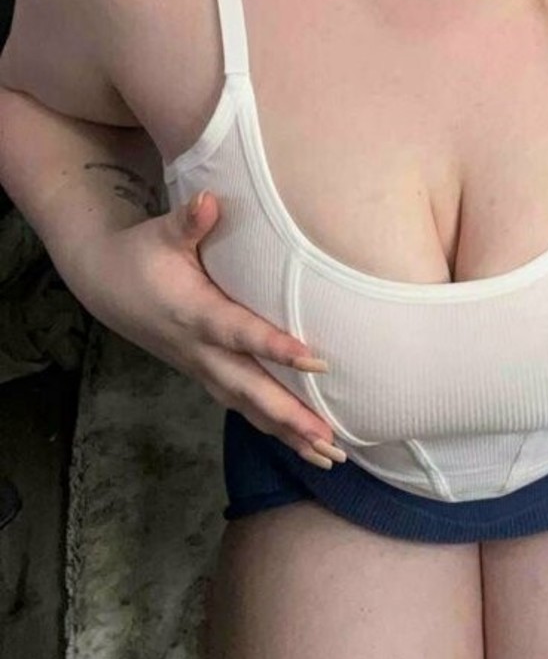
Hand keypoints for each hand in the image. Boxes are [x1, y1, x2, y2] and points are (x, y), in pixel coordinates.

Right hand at [66, 190, 344, 469]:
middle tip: (329, 442)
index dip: (275, 347)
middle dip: (289, 416)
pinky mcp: (206, 374)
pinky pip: (243, 407)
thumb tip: (208, 200)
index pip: (240, 334)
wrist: (107, 283)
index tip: (315, 360)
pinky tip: (303, 445)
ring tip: (329, 458)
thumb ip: (188, 221)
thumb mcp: (162, 233)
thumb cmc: (142, 254)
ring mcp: (202, 368)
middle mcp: (199, 350)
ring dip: (287, 434)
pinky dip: (273, 428)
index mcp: (195, 314)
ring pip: (247, 408)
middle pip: (248, 389)